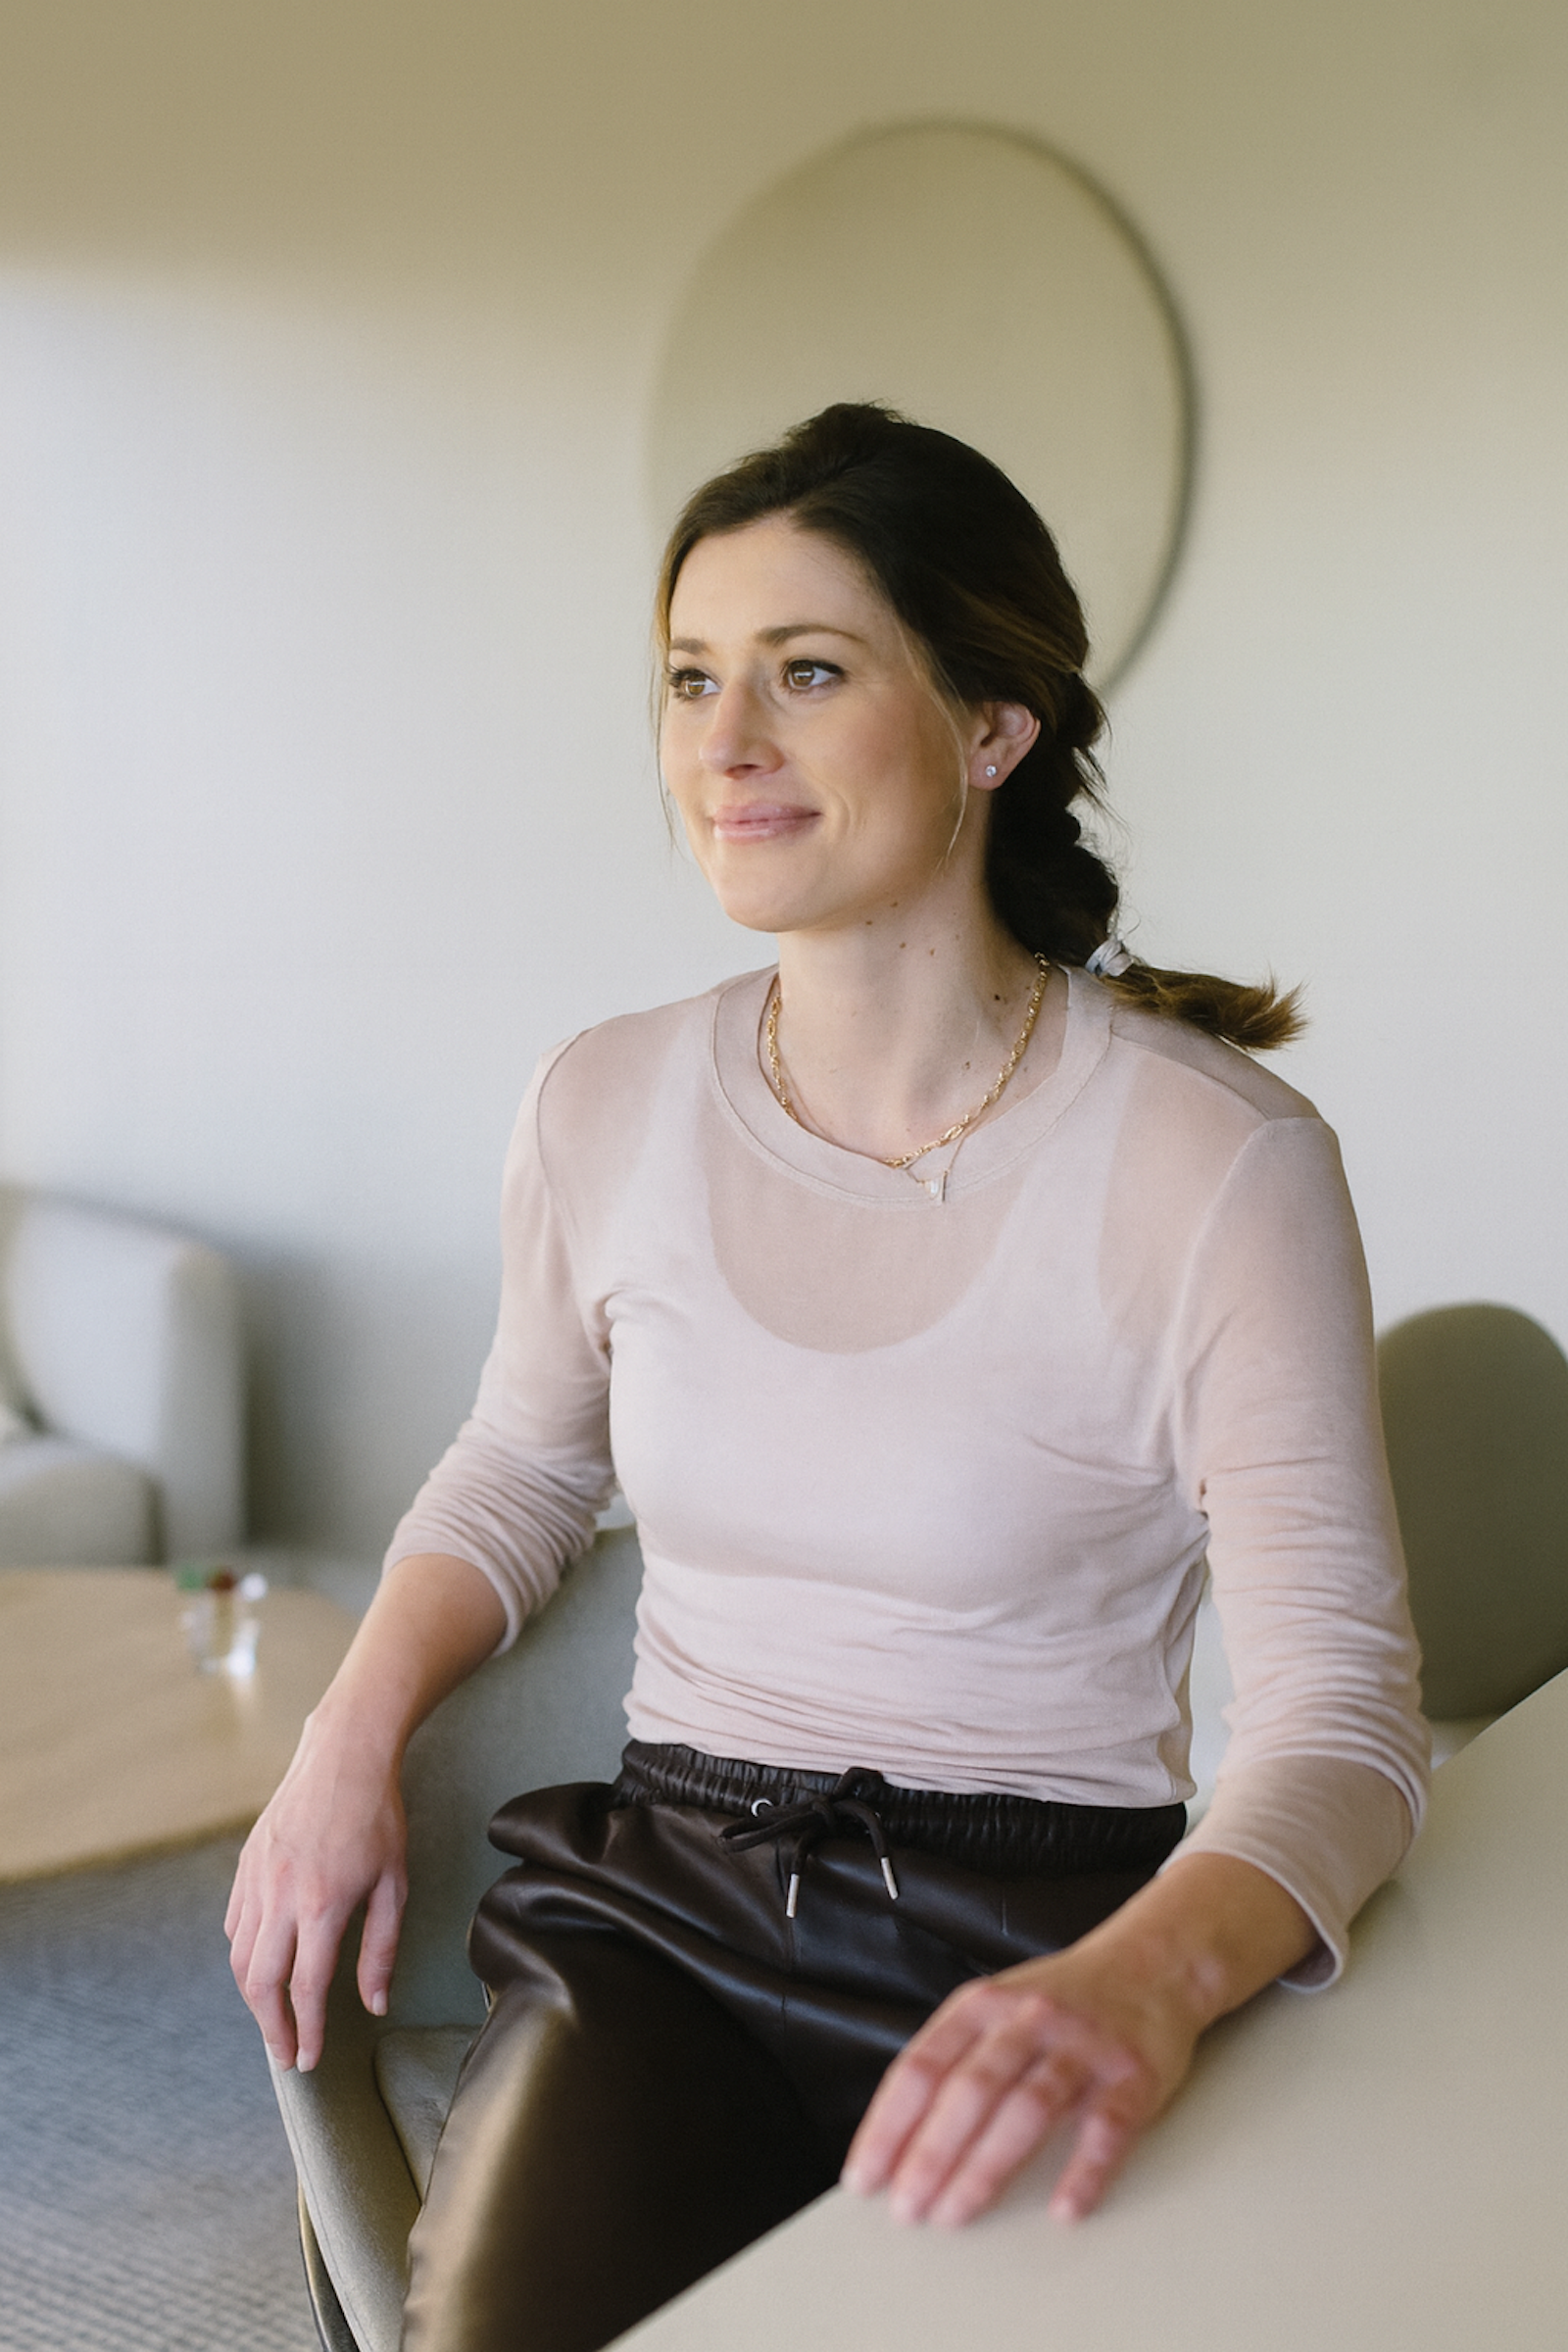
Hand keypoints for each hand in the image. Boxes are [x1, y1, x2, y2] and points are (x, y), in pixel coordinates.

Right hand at [224, 1710, 407, 2072]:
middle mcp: (280, 1897)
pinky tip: (259, 1968)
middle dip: (271, 2028)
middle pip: (261, 1983)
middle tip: (285, 2056)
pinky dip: (242, 1955)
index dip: (308, 2031)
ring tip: (273, 2020)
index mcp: (321, 1905)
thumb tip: (376, 2004)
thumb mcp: (394, 1884)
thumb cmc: (378, 1817)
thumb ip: (381, 1949)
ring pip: (240, 1957)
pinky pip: (233, 1924)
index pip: (306, 1988)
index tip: (310, 2061)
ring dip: (253, 1997)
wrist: (343, 1753)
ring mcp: (256, 1879)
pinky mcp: (245, 1865)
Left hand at [841, 1853, 1315, 2226]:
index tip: (864, 2178)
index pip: (922, 2067)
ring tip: (956, 2214)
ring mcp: (1083, 2046)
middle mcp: (1029, 2019)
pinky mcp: (1134, 2074)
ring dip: (987, 2166)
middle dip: (932, 2154)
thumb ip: (954, 2059)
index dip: (888, 2125)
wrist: (1153, 1964)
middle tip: (907, 2209)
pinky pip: (1108, 2126)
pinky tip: (1064, 2208)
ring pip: (1029, 2107)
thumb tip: (897, 2139)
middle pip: (971, 2090)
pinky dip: (1085, 2169)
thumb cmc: (1062, 2001)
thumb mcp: (996, 2008)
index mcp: (983, 2005)